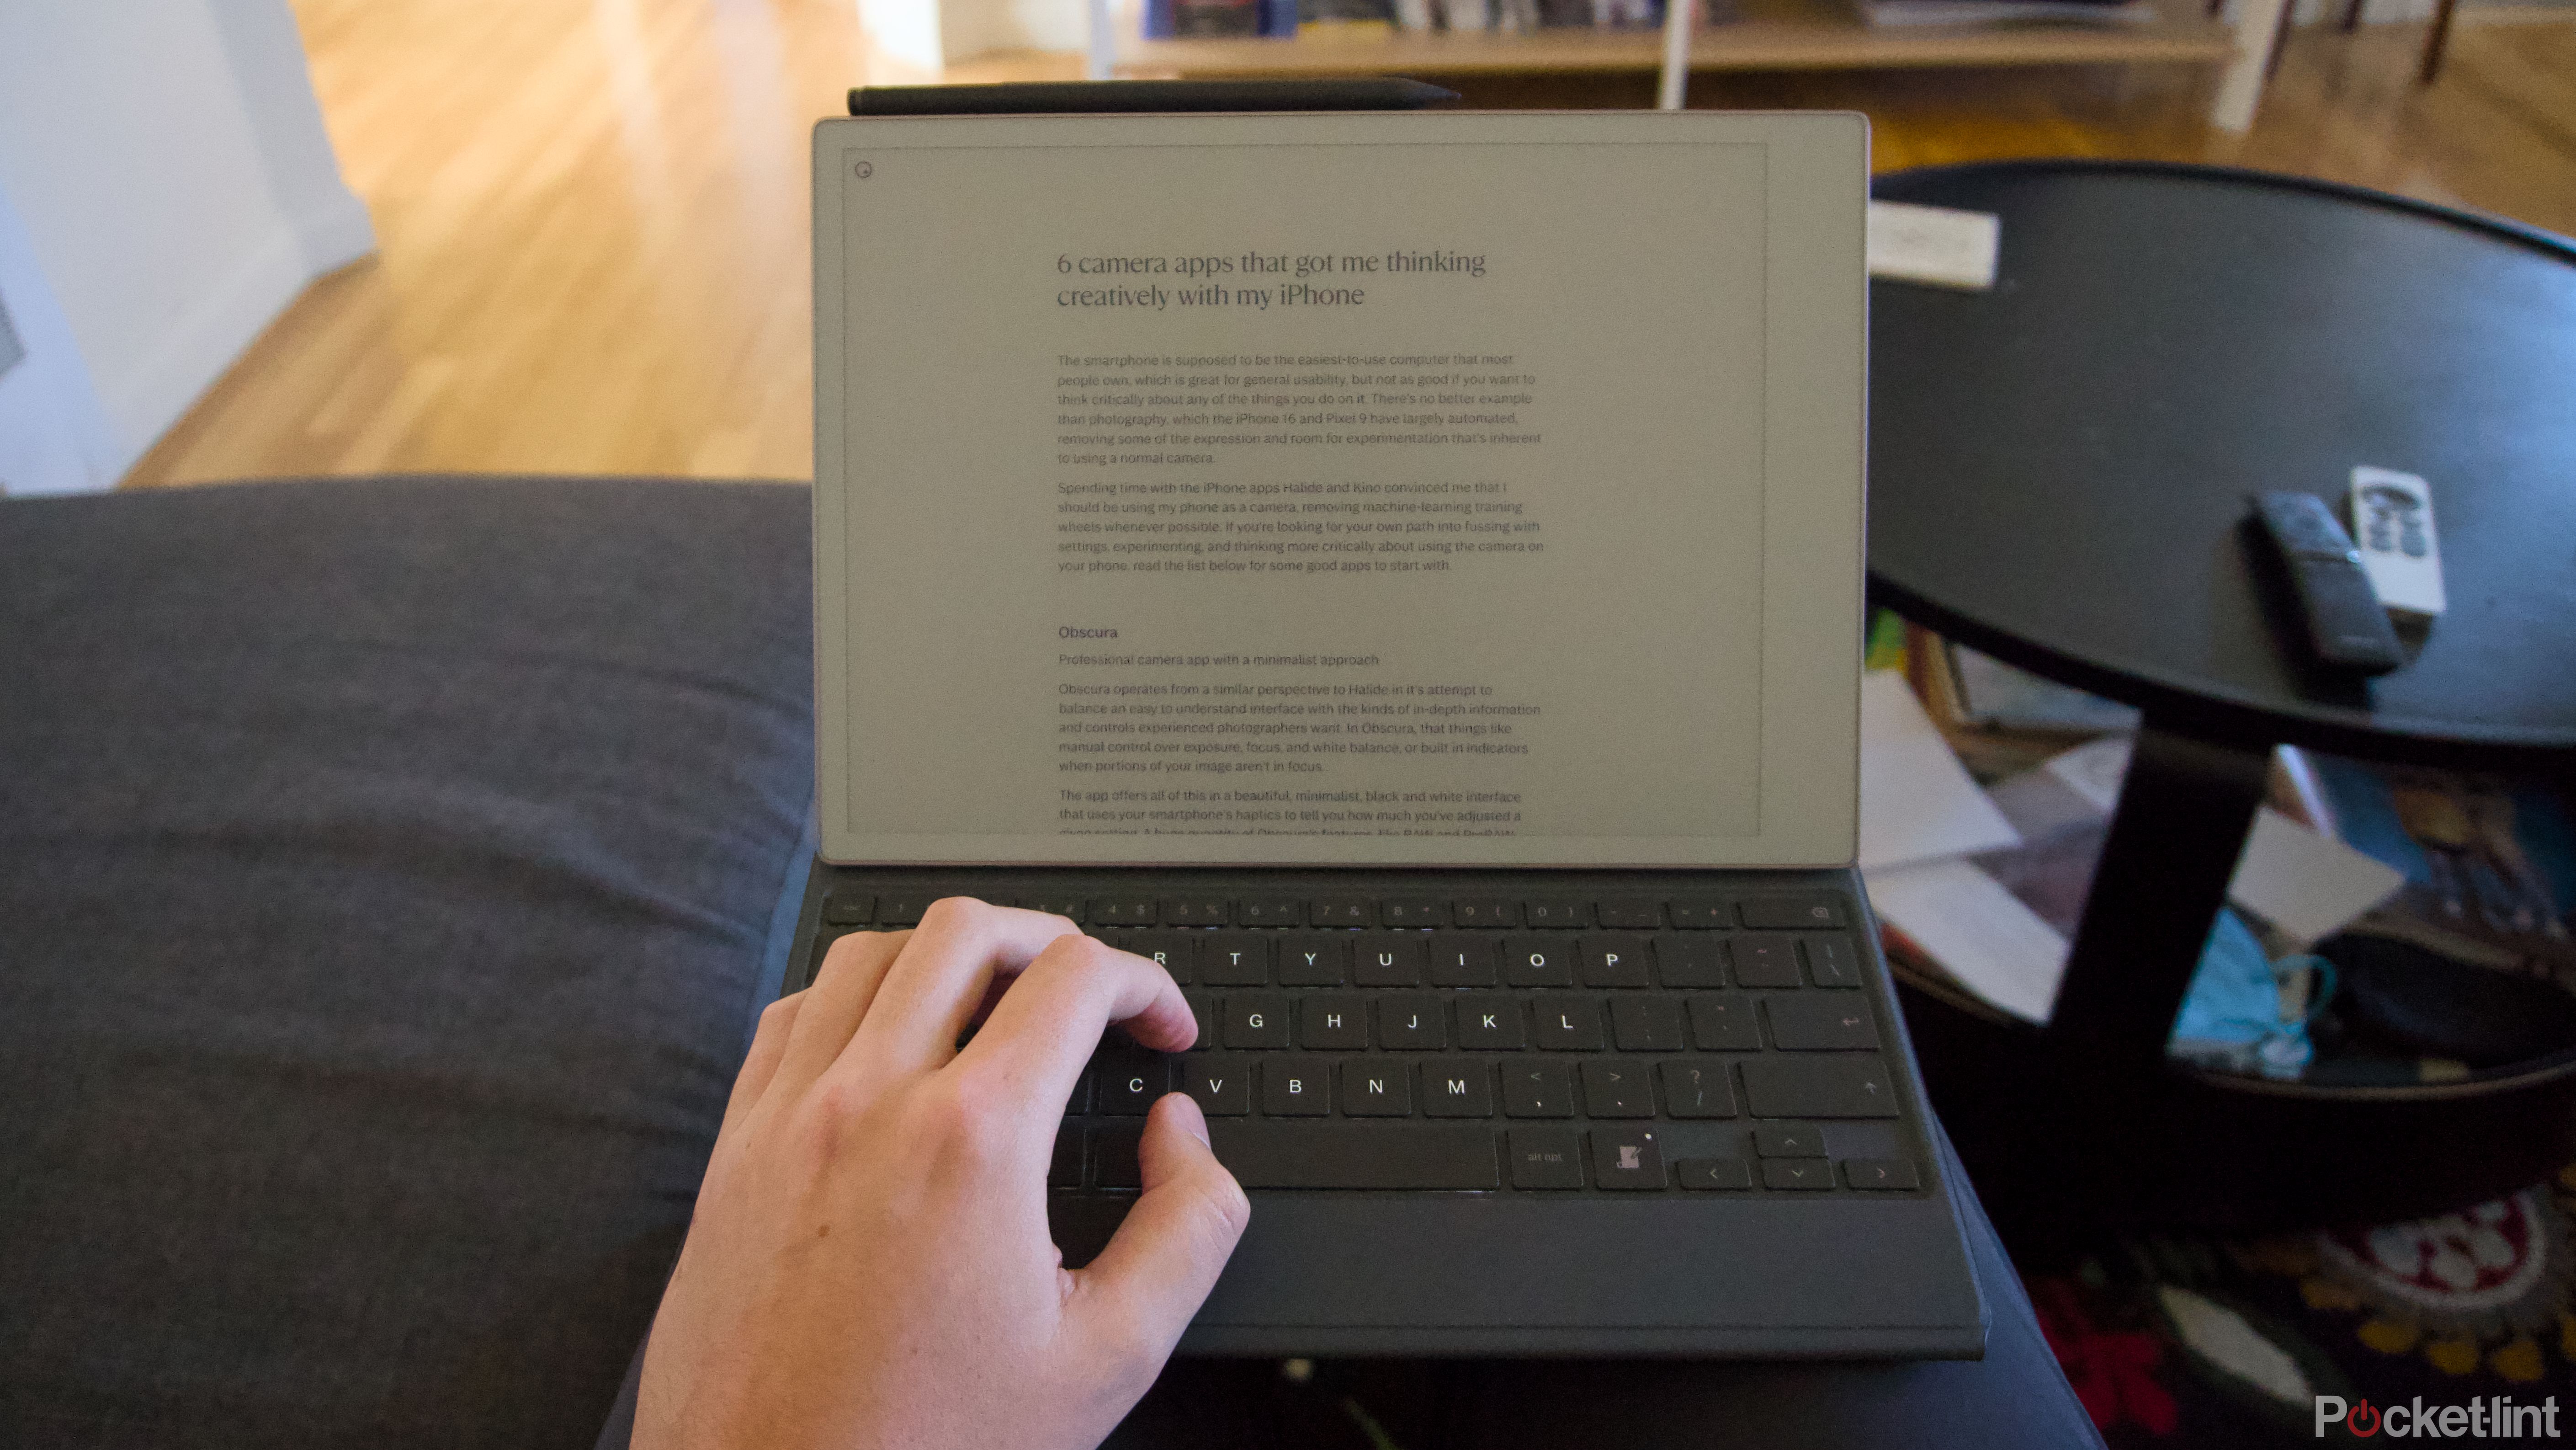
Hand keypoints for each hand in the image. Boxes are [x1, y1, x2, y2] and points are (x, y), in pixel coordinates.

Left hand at [634, 898, 1248, 1449]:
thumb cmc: (926, 1447)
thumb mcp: (1109, 1357)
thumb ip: (1186, 1229)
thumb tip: (1182, 1139)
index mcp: (974, 1140)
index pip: (1075, 979)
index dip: (1146, 984)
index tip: (1164, 1031)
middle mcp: (871, 1102)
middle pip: (968, 930)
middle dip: (1053, 940)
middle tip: (1093, 993)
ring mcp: (789, 1119)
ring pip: (871, 951)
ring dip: (949, 954)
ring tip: (998, 1000)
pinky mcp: (734, 1150)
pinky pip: (793, 1014)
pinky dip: (855, 996)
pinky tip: (889, 1040)